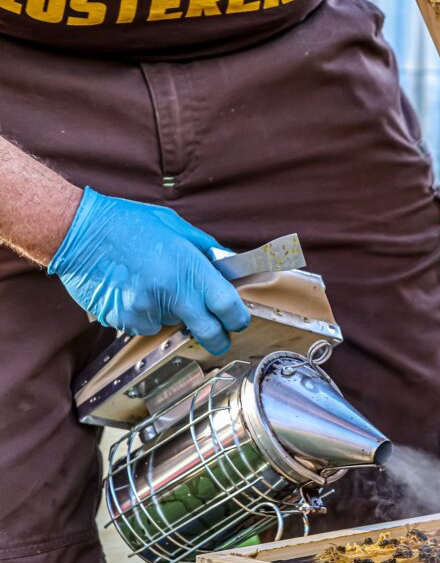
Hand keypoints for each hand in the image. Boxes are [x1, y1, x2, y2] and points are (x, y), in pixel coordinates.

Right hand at [48, 187, 250, 354]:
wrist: (79, 231)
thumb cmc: (130, 223)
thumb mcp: (178, 228)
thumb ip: (207, 252)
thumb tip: (230, 270)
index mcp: (190, 269)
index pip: (229, 307)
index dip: (238, 318)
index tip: (238, 320)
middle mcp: (171, 295)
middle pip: (209, 333)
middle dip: (218, 338)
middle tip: (219, 336)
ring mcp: (145, 311)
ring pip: (173, 326)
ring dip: (171, 314)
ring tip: (152, 285)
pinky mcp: (123, 320)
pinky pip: (145, 326)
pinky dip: (145, 315)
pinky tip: (132, 291)